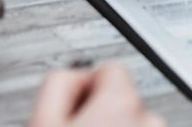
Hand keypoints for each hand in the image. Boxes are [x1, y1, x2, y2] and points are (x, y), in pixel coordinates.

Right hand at [28, 62, 163, 126]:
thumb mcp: (43, 120)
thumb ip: (59, 81)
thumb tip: (76, 73)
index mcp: (122, 103)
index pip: (111, 69)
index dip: (87, 85)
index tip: (75, 106)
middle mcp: (148, 121)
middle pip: (123, 97)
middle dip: (102, 111)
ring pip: (133, 122)